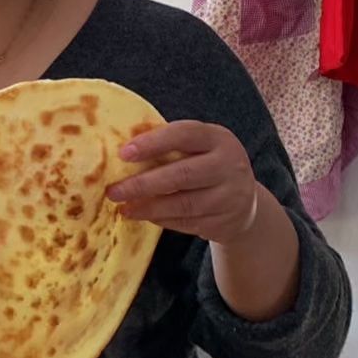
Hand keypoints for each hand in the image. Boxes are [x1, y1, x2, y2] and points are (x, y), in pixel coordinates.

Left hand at [107, 121, 265, 245]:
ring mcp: (230, 196)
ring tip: (123, 208)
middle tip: (113, 191)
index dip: (153, 143)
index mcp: (218, 138)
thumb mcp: (196, 148)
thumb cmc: (205, 165)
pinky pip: (186, 222)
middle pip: (182, 174)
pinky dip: (160, 220)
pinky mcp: (224, 222)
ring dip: (148, 208)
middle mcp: (229, 165)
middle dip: (143, 184)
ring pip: (183, 204)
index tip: (123, 154)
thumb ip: (167, 145)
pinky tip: (142, 216)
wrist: (244, 201)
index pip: (185, 134)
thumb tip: (117, 149)